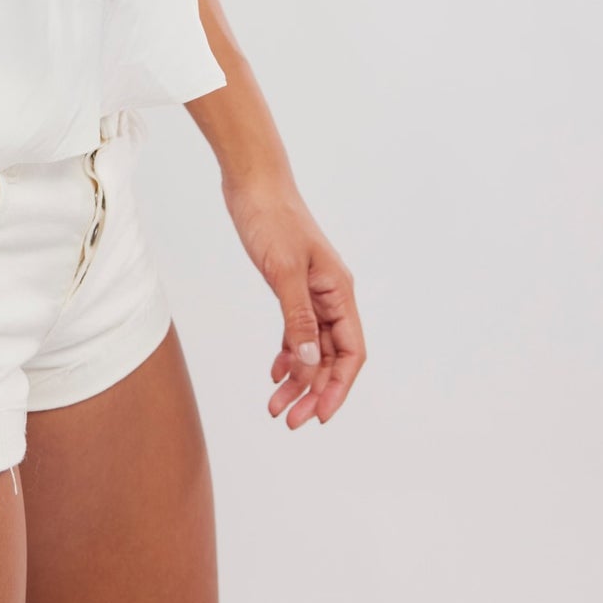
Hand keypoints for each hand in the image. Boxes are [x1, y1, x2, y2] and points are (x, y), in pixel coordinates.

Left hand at [220, 172, 365, 427]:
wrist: (252, 182)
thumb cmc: (272, 218)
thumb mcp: (283, 270)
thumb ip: (297, 318)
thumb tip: (308, 363)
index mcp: (339, 292)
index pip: (350, 353)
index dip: (339, 387)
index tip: (320, 416)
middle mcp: (331, 295)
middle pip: (330, 357)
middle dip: (313, 391)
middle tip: (289, 420)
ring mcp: (311, 291)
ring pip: (311, 348)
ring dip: (297, 379)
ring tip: (275, 407)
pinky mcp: (290, 286)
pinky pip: (295, 332)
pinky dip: (286, 354)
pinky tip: (274, 374)